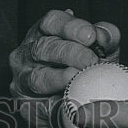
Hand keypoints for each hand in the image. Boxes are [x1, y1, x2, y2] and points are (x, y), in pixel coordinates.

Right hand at [8, 8, 120, 127]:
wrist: (74, 105)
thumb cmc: (85, 69)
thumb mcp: (99, 48)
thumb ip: (105, 37)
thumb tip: (103, 35)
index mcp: (45, 32)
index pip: (53, 21)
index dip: (71, 27)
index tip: (90, 35)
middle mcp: (28, 52)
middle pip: (45, 47)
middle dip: (70, 53)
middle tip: (91, 60)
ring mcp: (23, 78)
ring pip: (37, 77)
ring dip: (61, 78)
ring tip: (78, 78)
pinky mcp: (25, 105)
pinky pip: (39, 106)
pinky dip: (56, 105)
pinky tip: (70, 103)